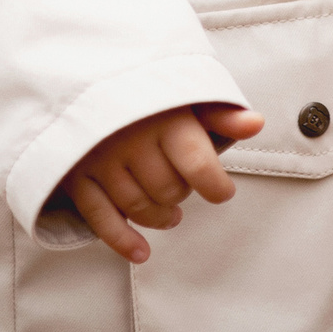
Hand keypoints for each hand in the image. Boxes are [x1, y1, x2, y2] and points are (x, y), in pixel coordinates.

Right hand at [53, 102, 263, 264]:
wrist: (86, 78)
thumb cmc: (148, 92)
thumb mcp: (186, 95)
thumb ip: (221, 114)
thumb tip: (256, 124)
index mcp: (164, 116)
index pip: (197, 163)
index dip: (215, 186)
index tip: (221, 191)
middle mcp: (130, 138)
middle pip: (166, 189)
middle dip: (181, 194)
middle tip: (184, 186)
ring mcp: (100, 158)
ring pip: (137, 206)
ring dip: (159, 218)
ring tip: (171, 214)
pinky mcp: (76, 174)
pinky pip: (100, 218)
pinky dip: (122, 240)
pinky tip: (141, 253)